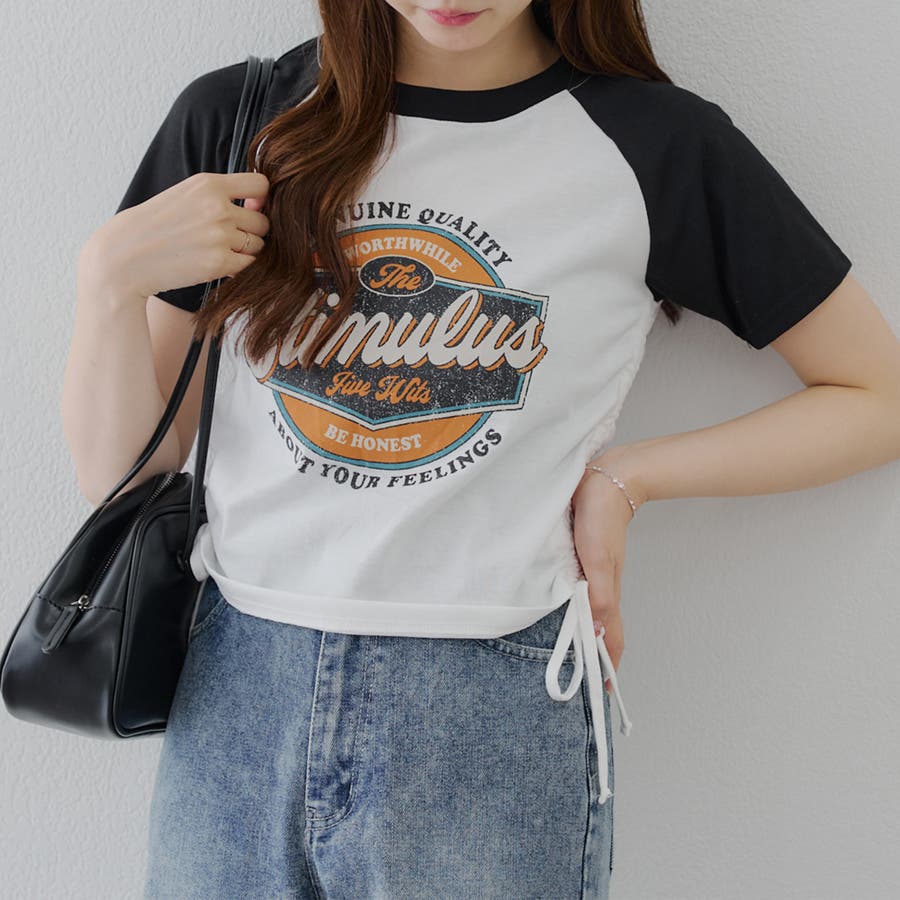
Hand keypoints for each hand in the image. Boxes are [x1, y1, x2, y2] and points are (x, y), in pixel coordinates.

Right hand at [87, 171, 270, 301]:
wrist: (124, 258)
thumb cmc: (154, 227)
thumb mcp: (184, 196)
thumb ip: (220, 196)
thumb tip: (261, 203)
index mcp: (208, 184)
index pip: (260, 184)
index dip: (262, 199)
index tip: (250, 209)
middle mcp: (218, 207)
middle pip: (263, 222)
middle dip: (251, 231)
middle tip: (226, 238)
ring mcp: (220, 236)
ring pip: (258, 246)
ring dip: (245, 252)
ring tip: (216, 251)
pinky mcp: (219, 262)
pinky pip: (248, 266)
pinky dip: (238, 268)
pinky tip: (216, 265)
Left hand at [570, 451, 640, 692]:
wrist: (607, 480)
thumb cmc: (600, 518)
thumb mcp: (596, 558)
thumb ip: (598, 594)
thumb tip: (594, 631)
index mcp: (606, 590)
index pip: (610, 635)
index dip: (607, 662)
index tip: (602, 689)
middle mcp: (601, 585)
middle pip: (602, 628)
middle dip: (596, 654)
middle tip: (584, 677)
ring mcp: (595, 572)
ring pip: (593, 610)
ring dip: (587, 633)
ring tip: (577, 653)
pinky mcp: (586, 558)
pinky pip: (584, 592)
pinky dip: (579, 608)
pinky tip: (569, 609)